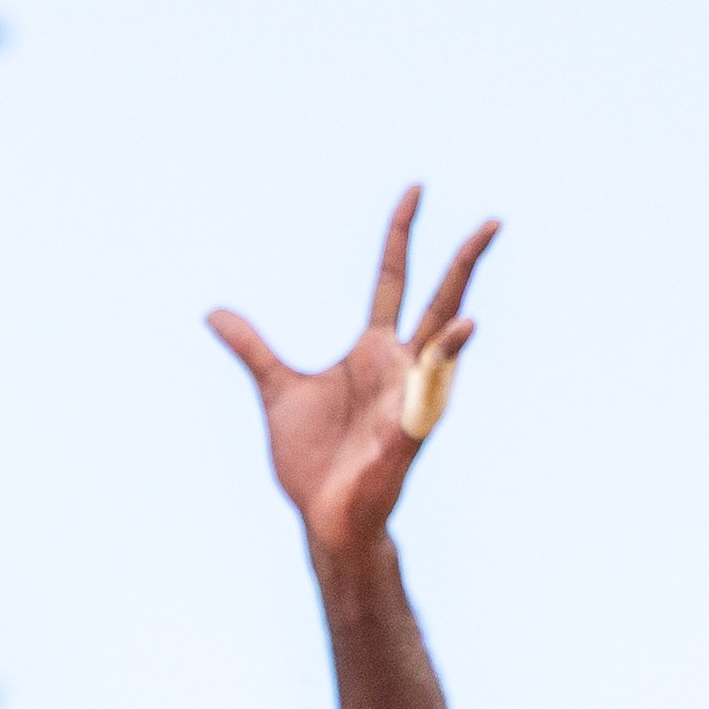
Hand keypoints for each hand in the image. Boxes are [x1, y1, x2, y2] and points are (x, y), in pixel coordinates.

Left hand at [206, 187, 492, 570]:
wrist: (322, 517)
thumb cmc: (312, 458)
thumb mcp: (275, 389)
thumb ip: (252, 349)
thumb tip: (214, 313)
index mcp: (372, 349)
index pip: (392, 278)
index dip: (400, 235)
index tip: (415, 190)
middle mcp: (400, 366)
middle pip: (438, 302)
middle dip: (464, 263)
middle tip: (494, 220)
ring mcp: (409, 398)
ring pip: (445, 350)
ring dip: (461, 324)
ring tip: (477, 298)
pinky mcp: (407, 435)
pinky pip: (431, 399)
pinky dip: (443, 373)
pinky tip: (461, 341)